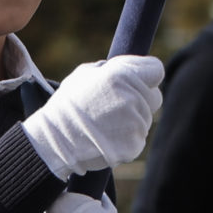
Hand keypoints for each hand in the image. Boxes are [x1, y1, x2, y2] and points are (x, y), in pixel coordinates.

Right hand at [24, 55, 163, 175]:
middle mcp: (134, 97)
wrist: (56, 140)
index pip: (156, 70)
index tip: (139, 81)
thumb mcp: (84, 74)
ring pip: (146, 118)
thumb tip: (126, 67)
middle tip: (116, 106)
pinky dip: (127, 138)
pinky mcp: (135, 144)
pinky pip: (139, 137)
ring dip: (132, 119)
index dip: (147, 75)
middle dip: (140, 99)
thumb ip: (110, 69)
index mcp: (122, 75)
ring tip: (106, 123)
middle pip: (154, 96)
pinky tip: (107, 137)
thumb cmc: (68, 104)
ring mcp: (136, 122)